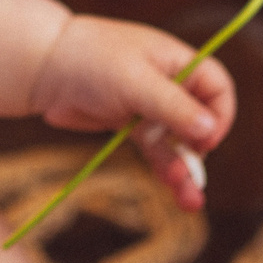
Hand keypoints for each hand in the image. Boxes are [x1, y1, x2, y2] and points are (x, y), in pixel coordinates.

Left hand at [28, 14, 235, 212]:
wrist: (44, 68)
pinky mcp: (131, 126)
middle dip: (200, 149)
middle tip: (190, 173)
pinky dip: (167, 171)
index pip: (217, 87)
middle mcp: (168, 84)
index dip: (218, 114)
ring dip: (185, 170)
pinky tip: (179, 195)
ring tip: (191, 201)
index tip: (205, 138)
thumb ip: (173, 107)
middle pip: (200, 120)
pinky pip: (157, 152)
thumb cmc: (92, 61)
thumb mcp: (136, 83)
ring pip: (178, 143)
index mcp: (176, 62)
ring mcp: (149, 107)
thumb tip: (211, 131)